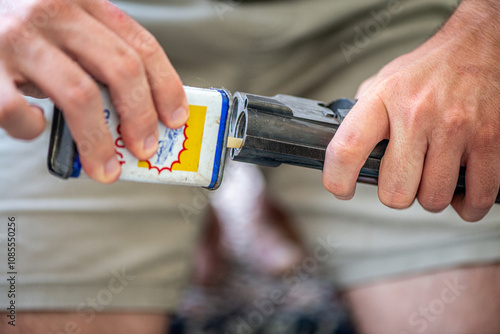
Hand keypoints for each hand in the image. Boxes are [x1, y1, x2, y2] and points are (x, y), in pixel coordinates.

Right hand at [0, 0, 187, 182]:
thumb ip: (98, 56)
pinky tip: (36, 126)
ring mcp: (18, 36)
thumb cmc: (22, 32)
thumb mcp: (66, 28)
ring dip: (99, 141)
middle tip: (145, 148)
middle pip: (121, 68)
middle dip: (141, 117)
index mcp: (84, 1)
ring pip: (80, 95)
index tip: (177, 118)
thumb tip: (138, 111)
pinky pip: (20, 110)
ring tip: (105, 168)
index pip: (142, 44)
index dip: (167, 86)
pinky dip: (33, 128)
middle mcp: (54, 11)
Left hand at [323, 0, 499, 220]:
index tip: (341, 189)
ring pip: (434, 199)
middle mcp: (418, 114)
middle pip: (395, 191)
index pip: (347, 148)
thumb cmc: (429, 68)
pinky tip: (461, 189)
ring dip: (430, 197)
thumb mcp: (385, 81)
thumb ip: (361, 113)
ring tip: (432, 178)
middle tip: (400, 181)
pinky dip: (467, 203)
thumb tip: (344, 145)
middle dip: (394, 195)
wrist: (481, 45)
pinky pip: (476, 196)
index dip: (337, 179)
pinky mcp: (490, 140)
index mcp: (384, 98)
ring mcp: (456, 129)